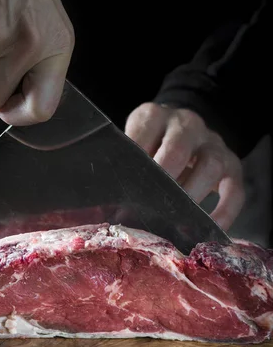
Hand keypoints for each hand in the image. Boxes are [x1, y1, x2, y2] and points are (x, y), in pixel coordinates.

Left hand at [125, 103, 244, 230]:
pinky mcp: (232, 164)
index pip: (143, 135)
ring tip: (179, 221)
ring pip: (210, 165)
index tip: (126, 192)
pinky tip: (210, 230)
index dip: (136, 165)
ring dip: (193, 194)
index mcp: (154, 116)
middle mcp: (186, 124)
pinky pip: (235, 188)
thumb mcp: (135, 142)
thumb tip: (112, 205)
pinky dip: (225, 211)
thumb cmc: (150, 144)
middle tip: (151, 209)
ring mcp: (212, 142)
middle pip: (178, 149)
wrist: (183, 127)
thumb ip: (127, 164)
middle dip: (164, 181)